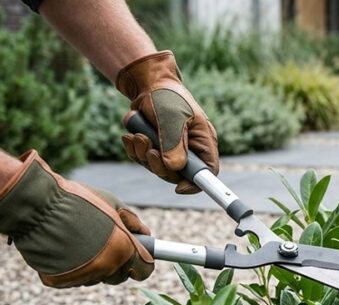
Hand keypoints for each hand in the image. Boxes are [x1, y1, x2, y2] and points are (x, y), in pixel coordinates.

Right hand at [0, 151, 153, 287]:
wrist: (35, 205)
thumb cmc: (77, 200)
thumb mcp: (112, 204)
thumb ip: (133, 222)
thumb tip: (147, 234)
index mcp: (123, 251)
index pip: (144, 271)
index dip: (141, 263)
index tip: (137, 256)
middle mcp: (104, 269)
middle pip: (118, 277)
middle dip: (116, 264)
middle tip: (103, 243)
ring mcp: (80, 277)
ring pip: (94, 278)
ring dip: (92, 265)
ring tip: (78, 240)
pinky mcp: (58, 281)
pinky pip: (70, 278)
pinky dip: (69, 267)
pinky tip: (62, 247)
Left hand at [116, 51, 217, 194]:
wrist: (148, 83)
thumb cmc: (166, 96)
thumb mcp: (171, 117)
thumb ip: (173, 142)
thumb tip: (173, 167)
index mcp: (203, 141)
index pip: (207, 171)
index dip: (196, 184)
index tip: (179, 188)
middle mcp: (190, 149)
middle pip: (178, 174)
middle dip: (159, 165)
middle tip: (148, 147)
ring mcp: (172, 150)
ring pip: (158, 168)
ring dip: (143, 154)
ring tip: (138, 135)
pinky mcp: (156, 147)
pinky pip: (144, 160)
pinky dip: (135, 151)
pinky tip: (131, 136)